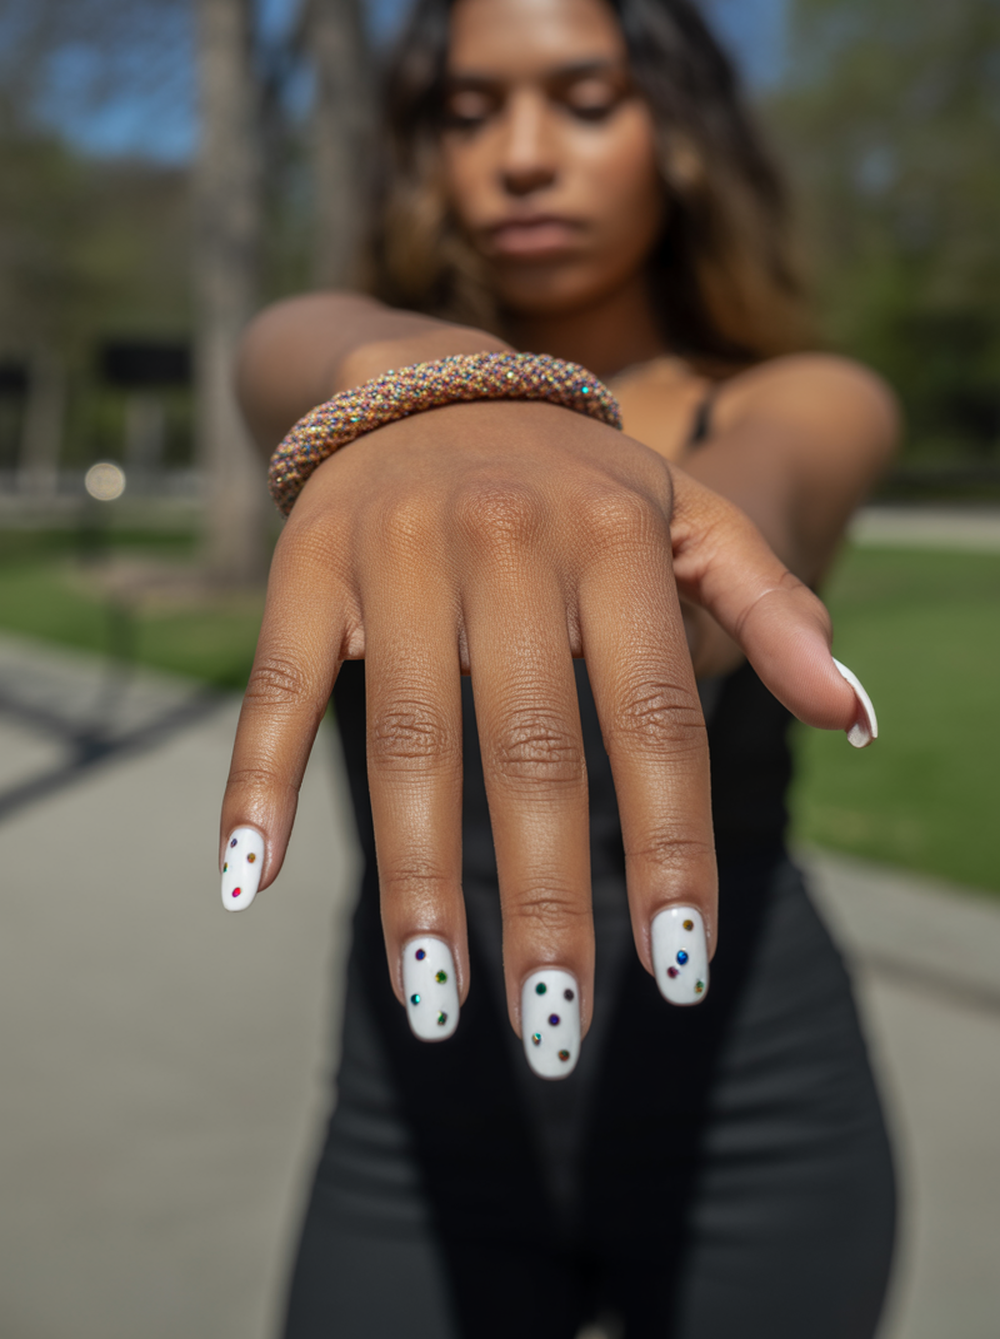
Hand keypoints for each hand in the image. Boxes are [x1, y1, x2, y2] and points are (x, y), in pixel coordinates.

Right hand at [219, 399, 870, 1069]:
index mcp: (614, 536)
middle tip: (556, 1030)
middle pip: (532, 750)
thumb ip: (771, 608)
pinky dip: (258, 782)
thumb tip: (857, 718)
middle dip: (545, 899)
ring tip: (435, 1004)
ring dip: (416, 880)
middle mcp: (508, 536)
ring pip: (406, 739)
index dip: (670, 846)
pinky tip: (249, 880)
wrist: (429, 381)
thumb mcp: (688, 519)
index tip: (678, 970)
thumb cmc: (576, 482)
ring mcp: (397, 550)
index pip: (655, 716)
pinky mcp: (306, 563)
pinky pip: (279, 687)